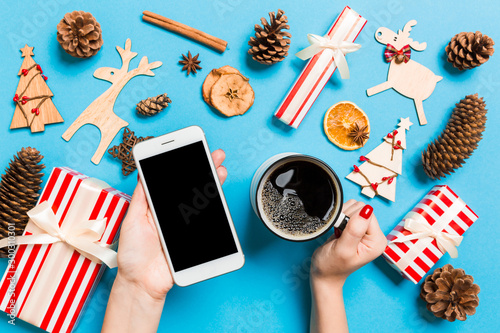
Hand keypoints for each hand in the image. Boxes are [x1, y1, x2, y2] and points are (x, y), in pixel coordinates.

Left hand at [115, 149, 227, 299]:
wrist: (141, 283)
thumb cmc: (132, 254)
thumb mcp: (132, 220)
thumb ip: (141, 198)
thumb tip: (142, 173)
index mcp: (157, 206)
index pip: (173, 181)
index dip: (181, 164)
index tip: (188, 150)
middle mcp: (173, 213)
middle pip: (192, 187)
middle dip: (205, 170)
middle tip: (215, 156)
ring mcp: (185, 225)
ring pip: (203, 202)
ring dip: (214, 185)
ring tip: (221, 172)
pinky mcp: (195, 239)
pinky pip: (208, 222)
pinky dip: (216, 209)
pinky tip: (219, 196)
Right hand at [311, 200, 386, 285]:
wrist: (324, 273)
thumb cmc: (332, 266)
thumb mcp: (343, 249)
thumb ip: (354, 230)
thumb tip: (366, 210)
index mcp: (377, 241)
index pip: (368, 214)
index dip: (352, 219)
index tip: (343, 232)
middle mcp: (374, 234)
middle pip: (362, 208)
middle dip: (347, 217)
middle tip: (340, 233)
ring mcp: (366, 230)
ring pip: (355, 207)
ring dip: (343, 216)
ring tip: (339, 232)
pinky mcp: (357, 227)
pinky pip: (349, 210)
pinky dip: (340, 216)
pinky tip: (338, 228)